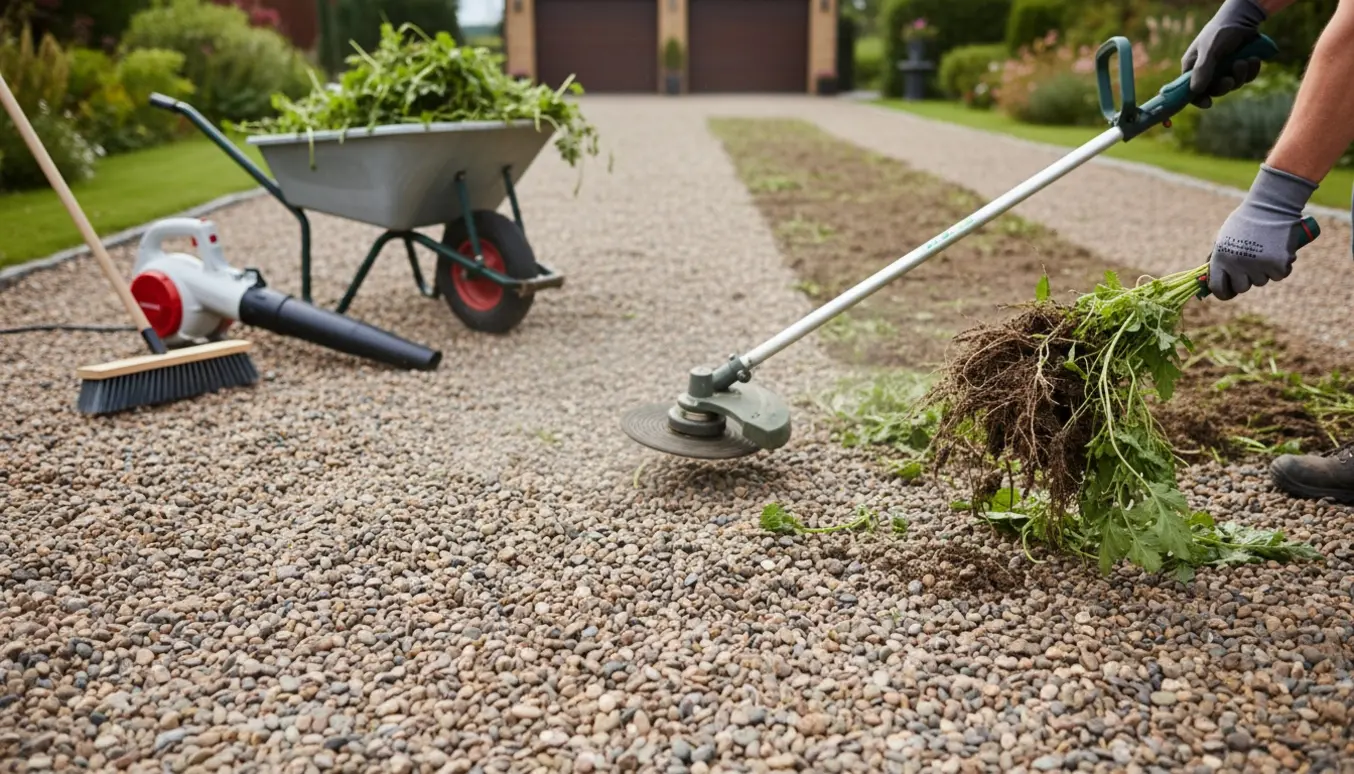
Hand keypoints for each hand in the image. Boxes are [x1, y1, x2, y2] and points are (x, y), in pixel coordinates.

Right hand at [1181, 0, 1267, 107]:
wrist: (1244, 18)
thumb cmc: (1221, 31)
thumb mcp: (1210, 49)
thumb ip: (1202, 69)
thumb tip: (1195, 91)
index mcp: (1193, 67)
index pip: (1190, 90)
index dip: (1198, 99)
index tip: (1208, 103)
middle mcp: (1207, 71)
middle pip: (1214, 91)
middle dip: (1224, 86)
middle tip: (1229, 79)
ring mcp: (1225, 70)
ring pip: (1233, 85)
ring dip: (1240, 75)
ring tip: (1244, 61)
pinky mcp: (1240, 68)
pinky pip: (1246, 78)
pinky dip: (1251, 71)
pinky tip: (1254, 59)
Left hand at [1207, 164, 1317, 299]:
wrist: (1271, 205)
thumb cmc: (1245, 220)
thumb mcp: (1223, 238)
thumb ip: (1217, 258)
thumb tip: (1211, 279)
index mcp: (1221, 258)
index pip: (1218, 288)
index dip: (1223, 292)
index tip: (1229, 291)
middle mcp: (1238, 265)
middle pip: (1242, 288)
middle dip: (1247, 279)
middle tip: (1252, 263)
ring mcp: (1259, 266)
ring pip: (1261, 281)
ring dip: (1264, 271)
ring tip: (1265, 250)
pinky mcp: (1279, 264)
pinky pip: (1279, 275)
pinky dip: (1281, 267)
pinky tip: (1279, 251)